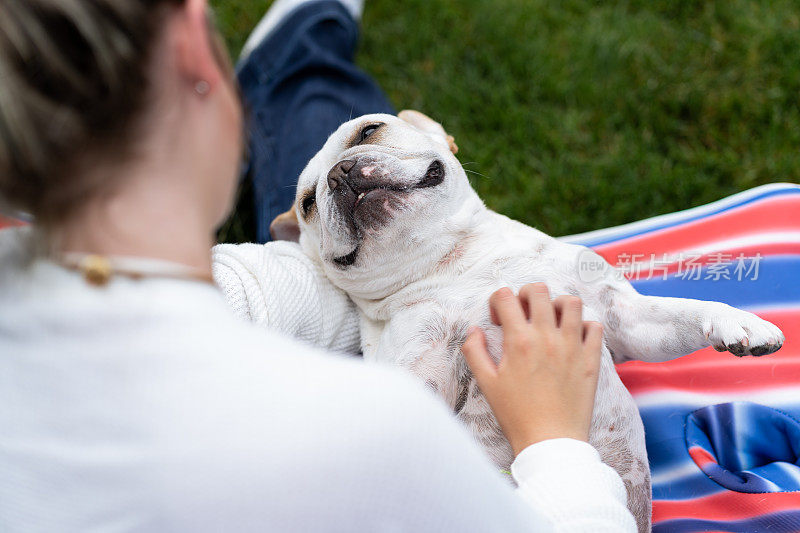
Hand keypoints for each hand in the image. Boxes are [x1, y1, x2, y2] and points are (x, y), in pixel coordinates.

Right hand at [461, 283, 602, 455]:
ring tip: (551, 320)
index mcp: (518, 341)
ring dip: (558, 305)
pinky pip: (595, 326)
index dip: (498, 301)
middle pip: (539, 290)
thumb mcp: (486, 383)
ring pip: (571, 302)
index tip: (499, 320)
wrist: (550, 441)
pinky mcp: (591, 359)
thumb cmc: (517, 415)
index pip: (505, 296)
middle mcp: (546, 337)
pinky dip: (584, 325)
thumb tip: (474, 330)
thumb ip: (474, 351)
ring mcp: (572, 346)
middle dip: (526, 294)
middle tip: (524, 313)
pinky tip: (573, 337)